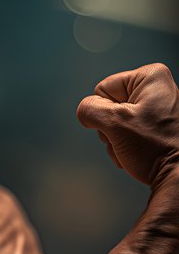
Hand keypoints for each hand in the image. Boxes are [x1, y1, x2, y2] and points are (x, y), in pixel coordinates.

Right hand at [77, 63, 178, 186]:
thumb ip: (90, 110)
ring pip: (116, 122)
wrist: (177, 176)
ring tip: (134, 148)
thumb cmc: (155, 149)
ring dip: (117, 140)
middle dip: (111, 129)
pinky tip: (138, 153)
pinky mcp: (158, 125)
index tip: (123, 126)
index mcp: (150, 76)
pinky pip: (129, 131)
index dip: (104, 112)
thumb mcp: (115, 124)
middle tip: (128, 139)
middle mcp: (157, 87)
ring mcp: (159, 107)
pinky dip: (127, 145)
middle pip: (110, 106)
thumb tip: (84, 112)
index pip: (103, 89)